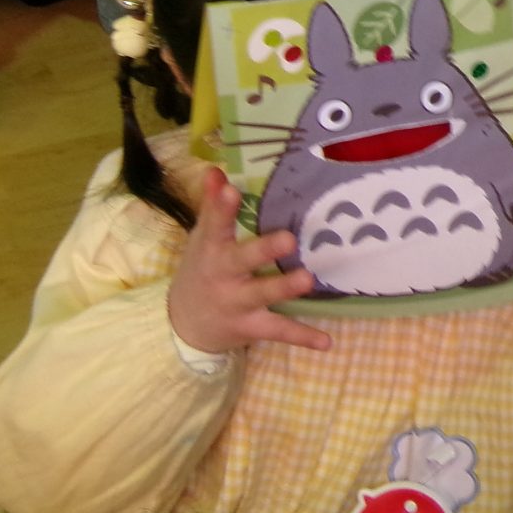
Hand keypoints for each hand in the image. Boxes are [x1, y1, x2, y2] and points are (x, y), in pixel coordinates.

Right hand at [168, 168, 329, 354]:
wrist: (184, 324)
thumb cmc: (202, 269)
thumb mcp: (203, 238)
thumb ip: (213, 206)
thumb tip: (216, 170)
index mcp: (211, 249)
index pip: (215, 225)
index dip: (222, 208)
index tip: (232, 189)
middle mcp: (223, 276)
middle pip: (242, 260)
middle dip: (263, 250)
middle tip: (288, 238)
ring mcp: (237, 303)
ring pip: (263, 295)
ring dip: (285, 288)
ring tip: (308, 279)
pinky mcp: (251, 327)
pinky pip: (279, 330)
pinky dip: (302, 337)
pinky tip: (327, 342)